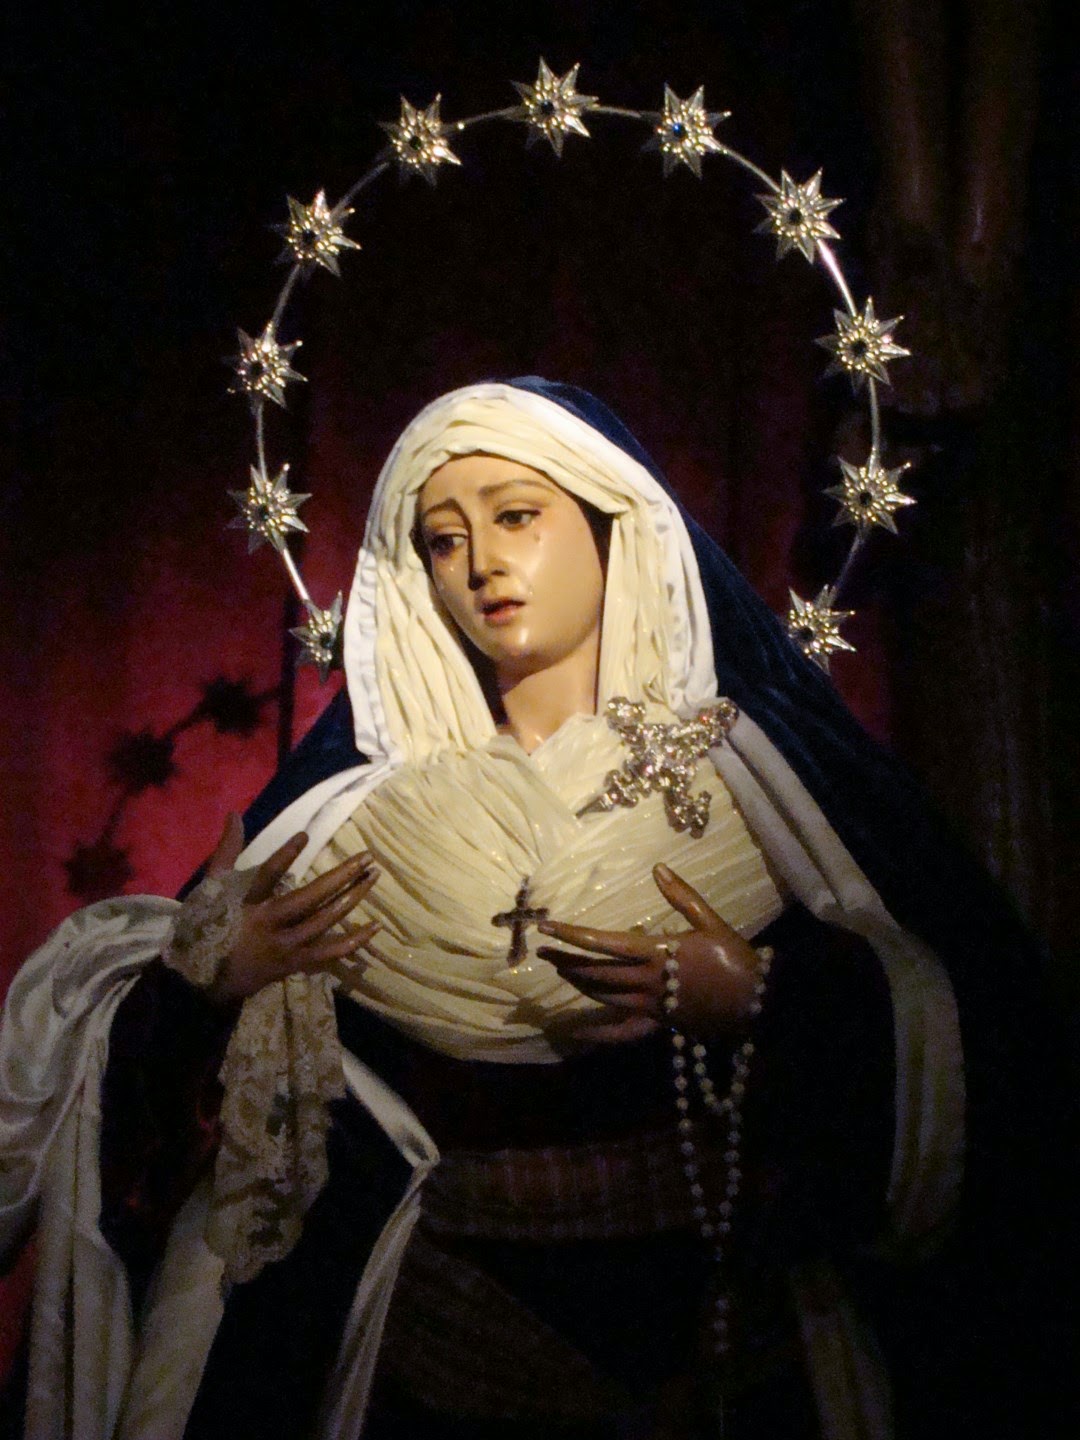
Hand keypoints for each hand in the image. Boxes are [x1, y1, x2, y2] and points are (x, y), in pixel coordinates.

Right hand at [205, 813, 379, 1002]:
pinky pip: (330, 952)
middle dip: (341, 877)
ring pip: (326, 921)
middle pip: (310, 899)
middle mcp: (270, 924)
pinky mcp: (297, 962)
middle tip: (367, 857)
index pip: (266, 876)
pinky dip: (354, 941)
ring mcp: (286, 946)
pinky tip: (376, 926)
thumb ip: (228, 851)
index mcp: (247, 903)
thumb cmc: (210, 927)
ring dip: (352, 898)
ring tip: (374, 876)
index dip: (284, 857)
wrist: (208, 980)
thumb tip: (235, 815)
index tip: (305, 836)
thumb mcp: (212, 889)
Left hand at [535, 863, 761, 1043]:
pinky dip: (599, 1034)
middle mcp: (647, 981)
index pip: (604, 942)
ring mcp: (651, 1006)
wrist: (759, 1000)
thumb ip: (682, 896)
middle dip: (567, 960)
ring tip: (561, 971)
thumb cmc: (735, 957)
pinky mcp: (660, 1025)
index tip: (547, 927)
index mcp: (657, 952)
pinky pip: (623, 1033)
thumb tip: (658, 868)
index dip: (573, 935)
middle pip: (597, 971)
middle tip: (542, 952)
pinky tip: (579, 1033)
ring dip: (580, 983)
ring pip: (605, 996)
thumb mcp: (711, 920)